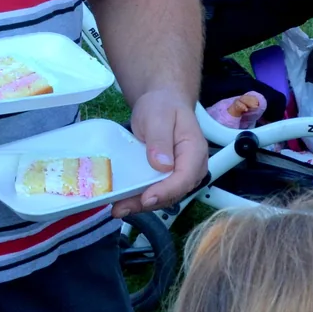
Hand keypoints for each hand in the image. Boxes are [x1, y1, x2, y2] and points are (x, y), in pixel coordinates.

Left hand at [115, 86, 208, 217]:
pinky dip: (139, 198)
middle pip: (173, 192)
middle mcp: (192, 167)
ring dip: (141, 205)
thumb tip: (162, 165)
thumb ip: (160, 139)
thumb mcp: (158, 116)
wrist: (162, 102)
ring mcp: (181, 175)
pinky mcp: (168, 178)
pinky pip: (156, 191)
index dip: (166, 191)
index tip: (146, 198)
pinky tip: (123, 201)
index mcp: (194, 151)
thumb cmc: (162, 106)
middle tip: (121, 208)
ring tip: (118, 208)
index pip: (184, 178)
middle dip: (148, 203)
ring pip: (164, 196)